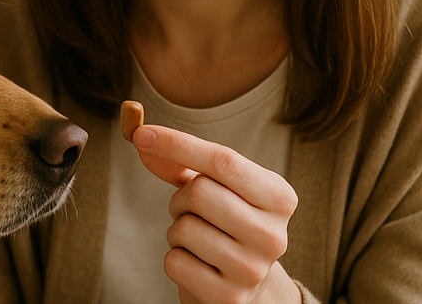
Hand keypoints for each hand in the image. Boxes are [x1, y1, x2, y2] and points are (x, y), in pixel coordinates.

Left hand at [121, 101, 300, 303]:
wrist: (248, 288)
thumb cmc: (227, 225)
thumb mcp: (217, 189)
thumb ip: (181, 163)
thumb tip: (143, 138)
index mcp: (279, 197)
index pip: (223, 160)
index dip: (177, 144)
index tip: (141, 134)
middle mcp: (273, 234)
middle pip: (199, 192)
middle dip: (180, 198)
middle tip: (190, 211)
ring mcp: (252, 269)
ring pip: (183, 228)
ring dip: (177, 231)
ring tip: (197, 240)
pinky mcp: (228, 297)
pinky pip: (175, 262)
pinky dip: (175, 258)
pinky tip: (196, 264)